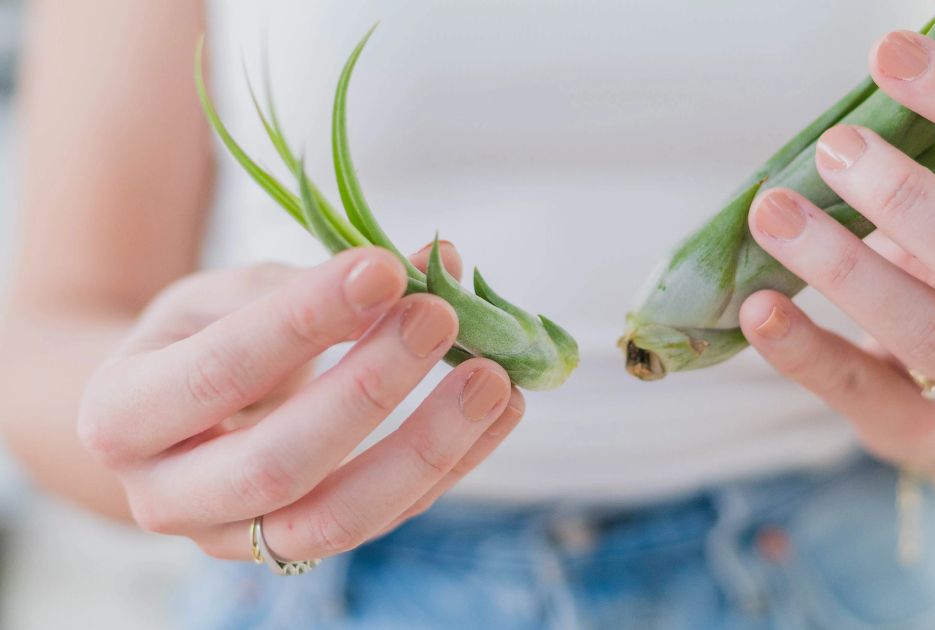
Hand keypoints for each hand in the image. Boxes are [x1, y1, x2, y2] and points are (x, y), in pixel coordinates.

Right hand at [77, 243, 523, 559]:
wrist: (175, 421)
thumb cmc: (201, 341)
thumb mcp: (231, 295)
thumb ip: (318, 284)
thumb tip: (437, 263)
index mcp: (124, 417)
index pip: (221, 371)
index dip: (307, 319)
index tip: (382, 269)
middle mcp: (168, 497)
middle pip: (279, 462)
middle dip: (370, 388)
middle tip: (439, 317)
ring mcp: (239, 539)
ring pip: (341, 516)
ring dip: (428, 446)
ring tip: (492, 377)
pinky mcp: (306, 551)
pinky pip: (387, 519)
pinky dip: (454, 463)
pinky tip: (502, 407)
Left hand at [741, 31, 934, 467]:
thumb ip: (925, 150)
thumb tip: (877, 56)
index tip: (891, 52)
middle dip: (909, 197)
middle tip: (835, 145)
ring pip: (925, 328)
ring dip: (846, 268)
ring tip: (771, 211)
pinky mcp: (910, 420)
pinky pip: (857, 384)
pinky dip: (804, 347)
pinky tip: (756, 308)